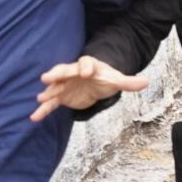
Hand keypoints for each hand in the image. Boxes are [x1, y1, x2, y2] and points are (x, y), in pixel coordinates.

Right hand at [30, 56, 147, 121]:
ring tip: (40, 97)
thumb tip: (146, 82)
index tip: (84, 73)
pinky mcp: (61, 96)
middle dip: (56, 74)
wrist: (94, 83)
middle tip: (47, 77)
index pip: (86, 64)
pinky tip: (34, 117)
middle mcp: (73, 73)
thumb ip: (129, 82)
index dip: (85, 67)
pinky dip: (43, 109)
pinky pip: (51, 103)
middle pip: (64, 71)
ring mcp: (65, 84)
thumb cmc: (105, 78)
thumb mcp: (117, 80)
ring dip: (48, 92)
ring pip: (55, 87)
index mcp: (88, 66)